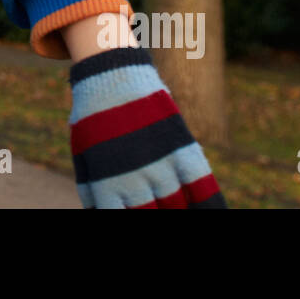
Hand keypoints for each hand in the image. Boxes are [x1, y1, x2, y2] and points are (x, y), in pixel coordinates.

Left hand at [68, 46, 225, 207]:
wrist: (112, 75)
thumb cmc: (95, 119)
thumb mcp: (84, 154)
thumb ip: (92, 190)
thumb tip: (100, 213)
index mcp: (106, 186)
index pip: (121, 221)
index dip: (131, 223)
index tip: (136, 214)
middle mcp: (134, 181)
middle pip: (153, 217)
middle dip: (156, 215)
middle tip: (157, 206)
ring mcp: (160, 166)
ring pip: (177, 208)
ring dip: (177, 209)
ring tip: (174, 203)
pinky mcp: (182, 150)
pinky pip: (204, 189)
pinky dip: (213, 206)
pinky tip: (215, 212)